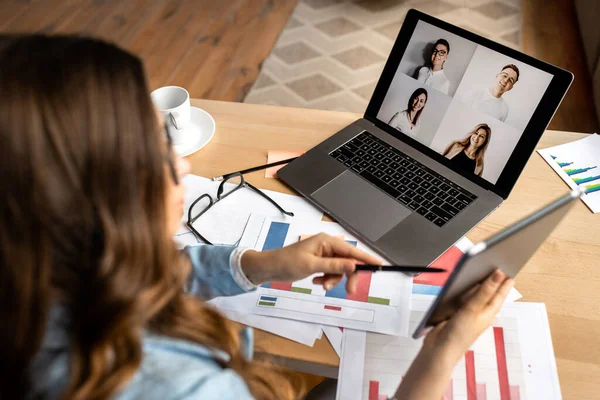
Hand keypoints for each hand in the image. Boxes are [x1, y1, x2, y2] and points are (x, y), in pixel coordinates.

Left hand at [241, 233, 381, 292]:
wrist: (269, 268)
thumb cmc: (287, 263)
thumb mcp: (312, 266)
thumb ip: (334, 266)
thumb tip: (354, 266)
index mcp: (326, 241)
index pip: (351, 250)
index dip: (366, 259)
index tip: (379, 266)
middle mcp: (327, 245)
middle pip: (348, 262)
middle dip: (347, 276)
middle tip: (350, 291)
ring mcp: (323, 254)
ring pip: (339, 269)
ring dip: (333, 279)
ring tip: (321, 284)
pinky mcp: (318, 262)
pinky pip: (330, 272)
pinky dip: (326, 278)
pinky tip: (316, 281)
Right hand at [423, 269, 513, 362]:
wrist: (440, 349)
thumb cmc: (459, 334)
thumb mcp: (473, 309)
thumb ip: (485, 291)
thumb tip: (498, 274)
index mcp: (487, 314)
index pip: (499, 295)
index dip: (504, 283)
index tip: (509, 271)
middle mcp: (479, 313)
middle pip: (488, 295)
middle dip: (493, 283)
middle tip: (498, 270)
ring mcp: (467, 314)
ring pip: (474, 296)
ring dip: (477, 286)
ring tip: (481, 273)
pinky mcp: (454, 313)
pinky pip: (461, 299)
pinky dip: (463, 292)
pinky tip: (461, 286)